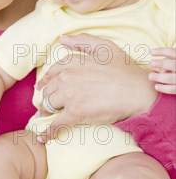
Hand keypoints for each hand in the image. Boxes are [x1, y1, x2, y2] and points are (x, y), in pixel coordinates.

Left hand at [36, 33, 157, 141]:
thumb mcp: (104, 47)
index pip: (52, 72)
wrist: (136, 91)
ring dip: (46, 112)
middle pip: (49, 90)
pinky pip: (55, 125)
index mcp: (72, 62)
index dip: (46, 81)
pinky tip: (42, 138)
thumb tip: (62, 40)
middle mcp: (67, 77)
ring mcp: (69, 96)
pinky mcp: (75, 113)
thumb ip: (82, 41)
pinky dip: (47, 132)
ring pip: (49, 105)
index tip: (42, 87)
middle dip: (47, 97)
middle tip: (47, 104)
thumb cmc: (124, 69)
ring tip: (45, 117)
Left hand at [149, 47, 175, 93]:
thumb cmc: (174, 68)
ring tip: (150, 76)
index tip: (151, 52)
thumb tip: (155, 66)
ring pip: (171, 78)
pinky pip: (172, 89)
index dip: (162, 51)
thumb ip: (167, 61)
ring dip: (159, 77)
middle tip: (151, 63)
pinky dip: (164, 88)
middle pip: (173, 65)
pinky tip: (156, 86)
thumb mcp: (173, 61)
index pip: (172, 52)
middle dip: (162, 63)